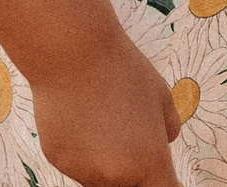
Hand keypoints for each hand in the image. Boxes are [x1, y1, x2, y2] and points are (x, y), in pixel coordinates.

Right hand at [28, 30, 183, 186]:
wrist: (73, 53)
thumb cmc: (122, 70)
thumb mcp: (162, 97)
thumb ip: (169, 130)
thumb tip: (164, 143)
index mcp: (149, 163)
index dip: (165, 184)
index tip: (163, 176)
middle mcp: (114, 176)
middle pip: (129, 186)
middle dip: (133, 169)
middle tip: (128, 129)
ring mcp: (82, 171)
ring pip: (100, 177)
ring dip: (106, 160)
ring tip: (102, 116)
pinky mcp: (57, 161)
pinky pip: (76, 163)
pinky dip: (81, 148)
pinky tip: (80, 115)